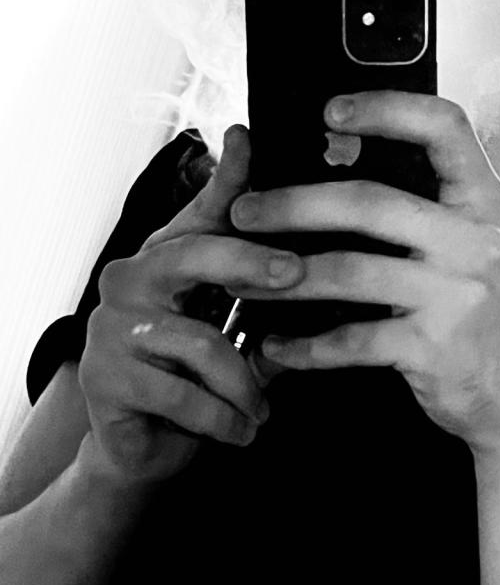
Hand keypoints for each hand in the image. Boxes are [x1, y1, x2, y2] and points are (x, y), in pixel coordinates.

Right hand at [78, 126, 304, 482]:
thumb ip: (261, 298)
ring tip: (263, 409)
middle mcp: (130, 281)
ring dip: (245, 385)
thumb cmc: (193, 382)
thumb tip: (311, 262)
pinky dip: (224, 419)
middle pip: (194, 255)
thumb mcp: (233, 333)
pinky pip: (184, 395)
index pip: (197, 213)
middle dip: (253, 263)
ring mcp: (110, 326)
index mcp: (164, 263)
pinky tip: (241, 430)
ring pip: (201, 343)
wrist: (143, 447)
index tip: (247, 137)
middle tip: (297, 275)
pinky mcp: (104, 376)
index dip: (225, 177)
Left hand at [229, 93, 499, 456]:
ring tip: (239, 279)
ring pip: (349, 270)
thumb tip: (335, 172)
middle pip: (369, 202)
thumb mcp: (475, 250)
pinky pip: (351, 340)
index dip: (387, 108)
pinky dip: (305, 346)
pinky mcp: (432, 348)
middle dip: (293, 204)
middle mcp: (474, 241)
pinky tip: (276, 346)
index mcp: (482, 204)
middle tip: (244, 212)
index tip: (330, 110)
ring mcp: (456, 295)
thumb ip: (428, 214)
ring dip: (282, 276)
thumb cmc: (485, 316)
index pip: (444, 129)